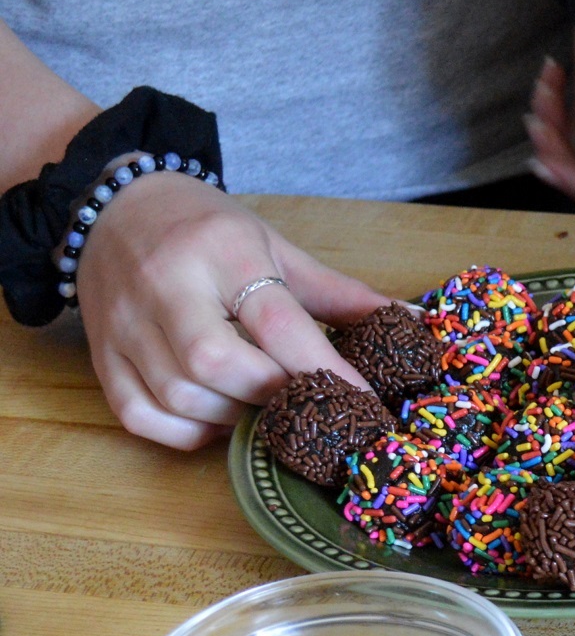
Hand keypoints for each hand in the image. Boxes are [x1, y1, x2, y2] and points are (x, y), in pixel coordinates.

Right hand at [75, 170, 388, 448]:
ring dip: (232, 417)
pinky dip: (185, 432)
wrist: (112, 203)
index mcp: (222, 252)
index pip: (278, 322)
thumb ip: (343, 294)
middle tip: (302, 402)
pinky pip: (141, 415)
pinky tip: (215, 419)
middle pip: (219, 364)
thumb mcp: (276, 247)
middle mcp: (167, 287)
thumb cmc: (207, 229)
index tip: (363, 402)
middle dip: (272, 394)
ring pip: (180, 396)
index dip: (324, 369)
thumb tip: (412, 325)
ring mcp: (126, 324)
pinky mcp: (101, 354)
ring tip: (260, 406)